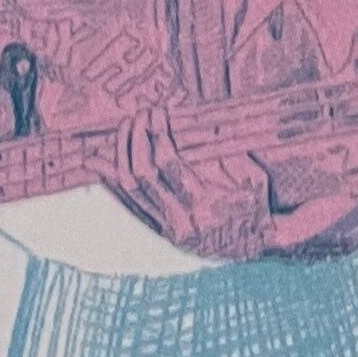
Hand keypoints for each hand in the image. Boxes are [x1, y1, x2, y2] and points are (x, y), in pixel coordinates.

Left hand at [114, 101, 272, 256]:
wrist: (258, 244)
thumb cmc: (256, 203)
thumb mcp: (249, 174)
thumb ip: (223, 149)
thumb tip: (195, 119)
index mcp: (204, 204)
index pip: (169, 163)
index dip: (158, 134)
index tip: (158, 112)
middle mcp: (180, 220)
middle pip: (143, 174)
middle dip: (137, 139)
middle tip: (139, 113)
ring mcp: (168, 228)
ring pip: (130, 190)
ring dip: (121, 154)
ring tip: (122, 127)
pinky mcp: (161, 232)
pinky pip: (130, 205)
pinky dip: (112, 183)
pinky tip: (98, 164)